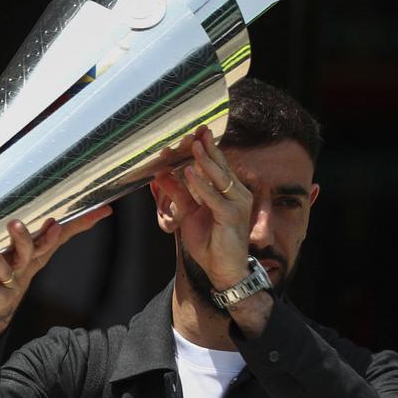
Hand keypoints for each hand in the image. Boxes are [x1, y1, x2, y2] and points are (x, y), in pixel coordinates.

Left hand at [0, 208, 111, 350]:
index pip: (55, 239)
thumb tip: (12, 215)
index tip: (102, 210)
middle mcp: (22, 272)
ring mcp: (10, 288)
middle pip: (33, 251)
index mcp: (26, 259)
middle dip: (26, 236)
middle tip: (17, 223)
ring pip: (9, 270)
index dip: (78, 225)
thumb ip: (1, 240)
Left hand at [153, 126, 251, 288]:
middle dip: (208, 148)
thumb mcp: (188, 212)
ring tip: (193, 146)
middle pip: (220, 166)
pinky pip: (214, 198)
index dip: (206, 149)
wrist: (222, 267)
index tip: (194, 133)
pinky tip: (190, 173)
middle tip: (197, 130)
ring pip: (219, 178)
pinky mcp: (231, 216)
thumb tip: (160, 174)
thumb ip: (177, 192)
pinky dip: (202, 185)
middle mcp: (237, 194)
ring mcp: (236, 205)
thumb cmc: (210, 241)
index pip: (217, 165)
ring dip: (206, 161)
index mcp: (228, 191)